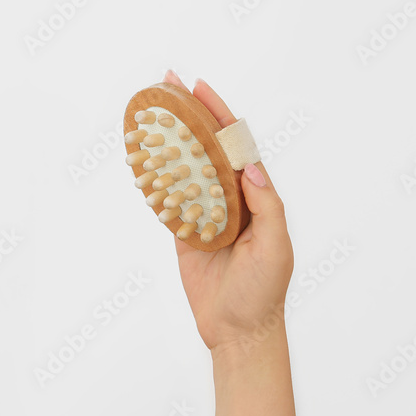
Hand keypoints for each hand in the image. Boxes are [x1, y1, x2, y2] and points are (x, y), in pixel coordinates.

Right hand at [164, 71, 292, 354]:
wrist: (239, 330)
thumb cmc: (264, 290)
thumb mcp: (275, 246)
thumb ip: (266, 206)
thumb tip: (251, 167)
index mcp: (254, 195)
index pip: (235, 145)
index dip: (218, 114)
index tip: (199, 88)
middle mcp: (229, 198)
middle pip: (205, 147)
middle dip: (188, 115)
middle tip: (166, 85)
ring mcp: (204, 214)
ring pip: (183, 168)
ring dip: (167, 141)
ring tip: (148, 115)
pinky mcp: (183, 234)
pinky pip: (166, 202)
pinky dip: (153, 181)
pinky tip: (140, 162)